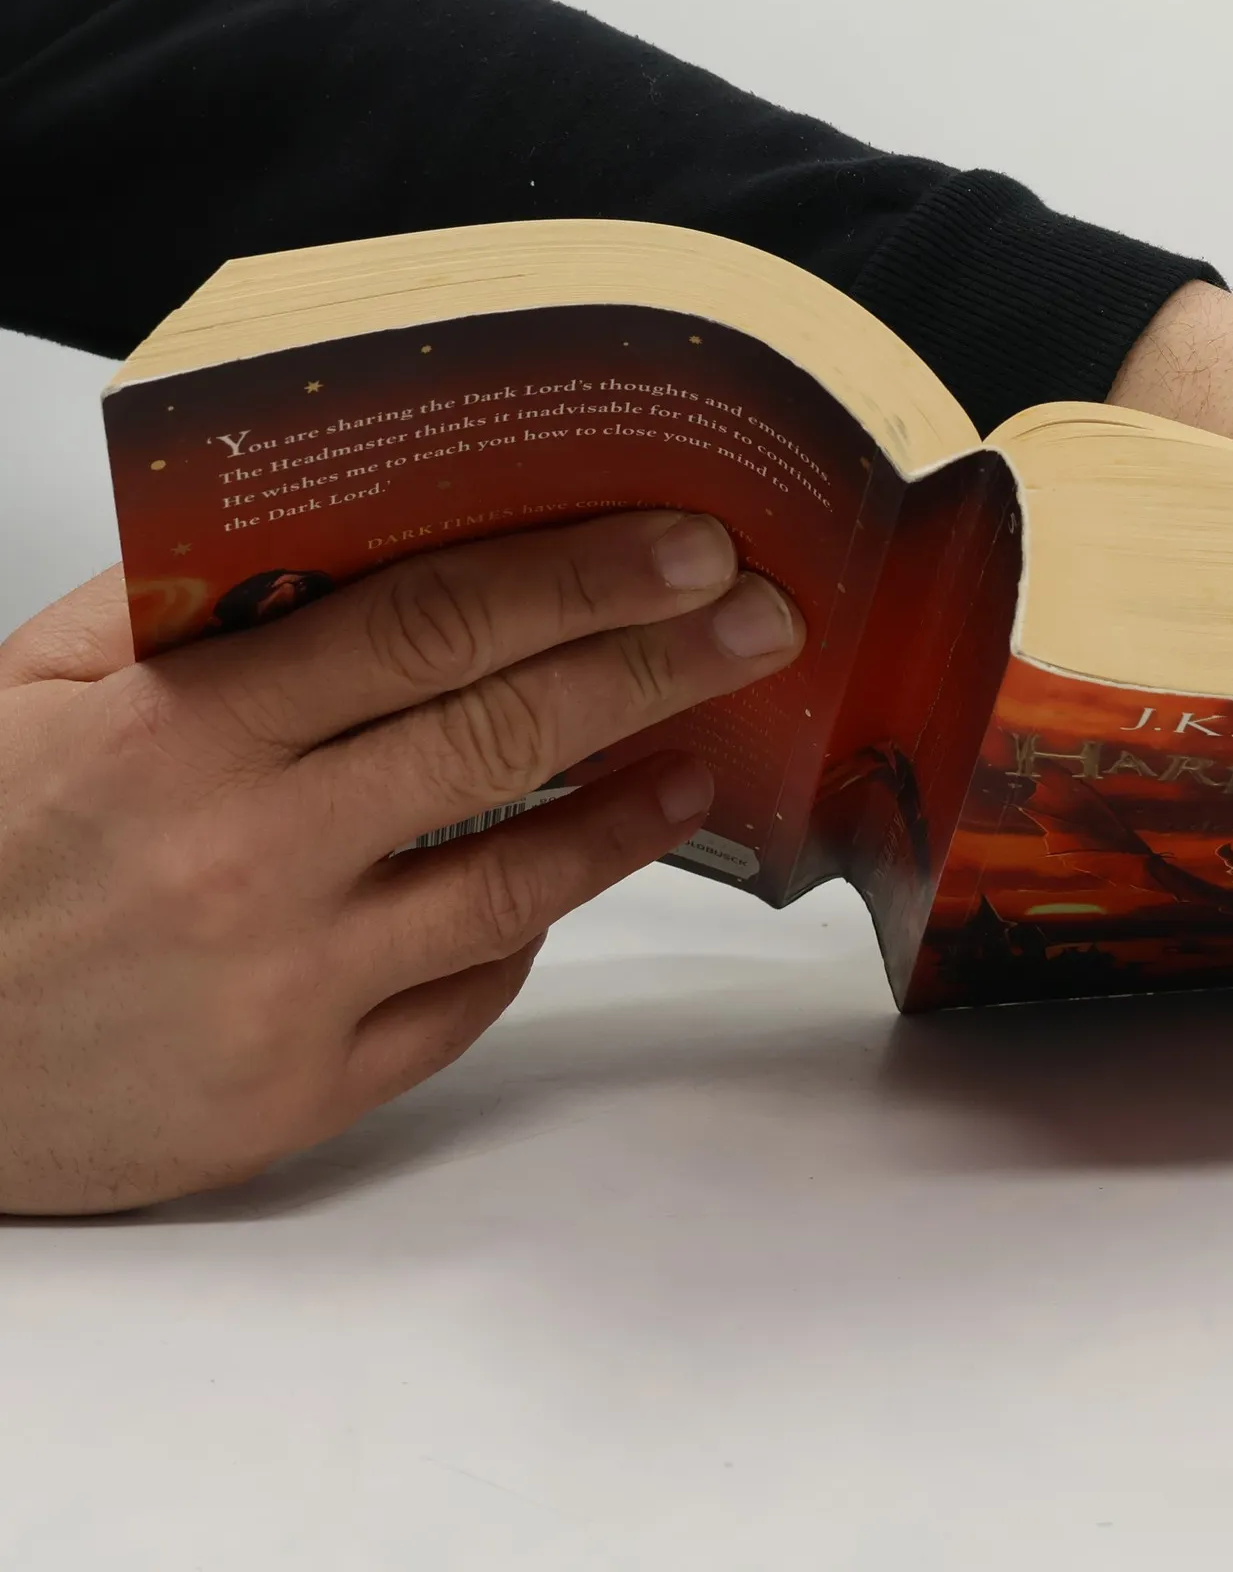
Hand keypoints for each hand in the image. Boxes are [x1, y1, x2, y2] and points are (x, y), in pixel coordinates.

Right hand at [0, 513, 804, 1213]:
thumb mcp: (30, 689)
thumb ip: (178, 604)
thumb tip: (339, 541)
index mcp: (182, 731)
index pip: (432, 623)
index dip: (580, 578)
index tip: (686, 549)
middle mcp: (248, 856)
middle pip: (504, 733)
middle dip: (655, 664)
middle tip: (757, 621)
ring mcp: (284, 987)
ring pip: (516, 883)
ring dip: (631, 813)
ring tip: (699, 759)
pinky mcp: (295, 1094)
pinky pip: (461, 1001)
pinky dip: (525, 933)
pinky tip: (565, 880)